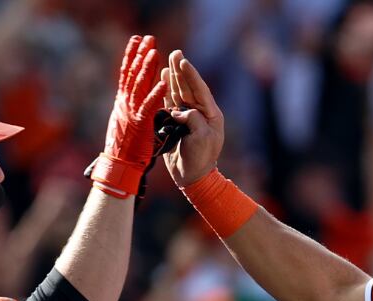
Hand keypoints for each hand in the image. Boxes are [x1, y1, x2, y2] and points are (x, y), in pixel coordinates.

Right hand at [91, 35, 166, 197]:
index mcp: (122, 102)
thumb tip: (127, 94)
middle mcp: (124, 104)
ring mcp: (130, 113)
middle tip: (148, 38)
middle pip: (132, 74)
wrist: (119, 165)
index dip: (132, 56)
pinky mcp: (139, 125)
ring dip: (147, 68)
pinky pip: (148, 106)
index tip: (137, 40)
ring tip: (154, 52)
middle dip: (140, 55)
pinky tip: (163, 82)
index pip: (128, 74)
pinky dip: (155, 94)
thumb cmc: (123, 147)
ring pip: (139, 86)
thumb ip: (127, 105)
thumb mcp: (123, 120)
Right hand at [162, 51, 223, 186]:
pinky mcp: (176, 122)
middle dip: (181, 70)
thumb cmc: (201, 159)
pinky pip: (170, 103)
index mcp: (211, 114)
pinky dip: (165, 91)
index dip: (191, 75)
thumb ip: (193, 120)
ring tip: (167, 60)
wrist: (192, 176)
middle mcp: (199, 112)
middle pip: (189, 87)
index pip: (201, 90)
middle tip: (175, 52)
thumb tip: (179, 111)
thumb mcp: (201, 138)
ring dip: (173, 77)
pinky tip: (162, 79)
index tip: (184, 61)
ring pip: (179, 92)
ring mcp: (187, 117)